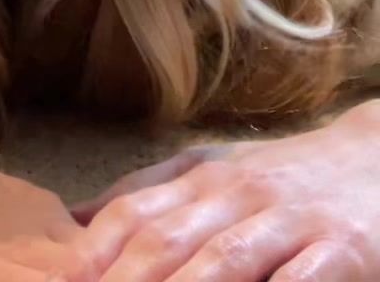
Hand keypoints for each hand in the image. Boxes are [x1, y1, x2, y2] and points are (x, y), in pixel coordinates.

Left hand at [79, 99, 379, 279]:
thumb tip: (73, 218)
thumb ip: (150, 191)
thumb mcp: (215, 170)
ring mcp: (289, 222)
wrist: (376, 158)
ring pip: (222, 263)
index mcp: (202, 179)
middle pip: (167, 244)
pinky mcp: (340, 250)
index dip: (93, 254)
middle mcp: (238, 195)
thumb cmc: (285, 177)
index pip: (133, 214)